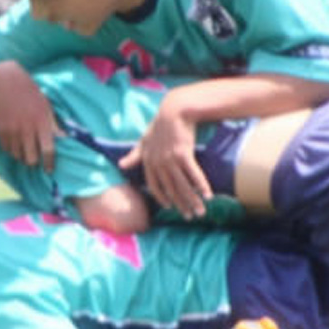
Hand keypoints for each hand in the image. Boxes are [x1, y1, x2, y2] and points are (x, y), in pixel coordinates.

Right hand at [0, 62, 58, 171]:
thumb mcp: (46, 107)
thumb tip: (65, 139)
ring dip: (22, 156)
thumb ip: (54, 125)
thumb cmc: (31, 95)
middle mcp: (27, 128)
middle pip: (31, 158)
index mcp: (42, 122)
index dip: (49, 163)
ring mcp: (13, 130)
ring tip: (25, 149)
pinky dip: (11, 150)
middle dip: (34, 161)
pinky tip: (15, 143)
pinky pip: (7, 149)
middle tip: (35, 158)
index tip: (49, 170)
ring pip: (18, 156)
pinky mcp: (1, 130)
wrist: (6, 83)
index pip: (48, 150)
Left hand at [119, 95, 209, 218]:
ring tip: (201, 211)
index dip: (162, 197)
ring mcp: (170, 159)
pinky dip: (202, 186)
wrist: (174, 111)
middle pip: (171, 189)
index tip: (170, 207)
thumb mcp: (143, 141)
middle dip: (181, 205)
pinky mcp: (183, 154)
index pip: (154, 185)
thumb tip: (120, 165)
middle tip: (191, 216)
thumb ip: (134, 155)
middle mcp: (158, 163)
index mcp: (148, 161)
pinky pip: (194, 175)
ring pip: (183, 185)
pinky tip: (208, 196)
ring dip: (193, 200)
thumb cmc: (159, 126)